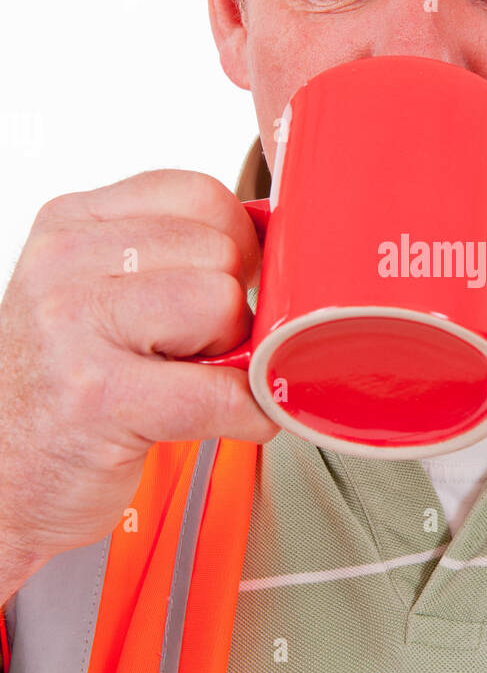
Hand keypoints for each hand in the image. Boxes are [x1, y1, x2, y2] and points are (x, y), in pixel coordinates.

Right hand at [0, 169, 279, 589]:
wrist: (4, 477)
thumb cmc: (65, 386)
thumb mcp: (99, 291)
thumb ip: (171, 254)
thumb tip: (273, 239)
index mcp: (71, 223)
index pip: (202, 194)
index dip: (234, 247)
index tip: (217, 288)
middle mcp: (64, 262)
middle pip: (220, 250)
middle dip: (228, 308)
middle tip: (184, 352)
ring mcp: (75, 326)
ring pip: (223, 305)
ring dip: (228, 357)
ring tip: (181, 380)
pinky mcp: (99, 397)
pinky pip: (221, 392)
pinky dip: (246, 413)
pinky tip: (224, 419)